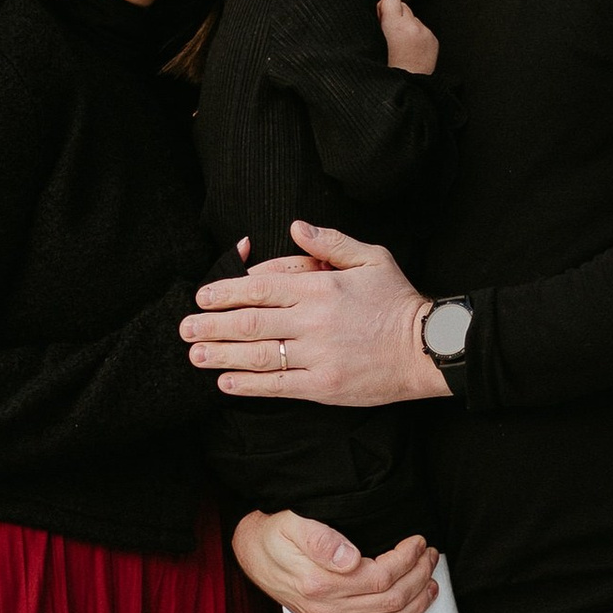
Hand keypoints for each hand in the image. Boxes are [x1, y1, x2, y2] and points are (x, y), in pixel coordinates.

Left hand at [185, 225, 446, 404]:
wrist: (427, 348)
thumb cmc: (399, 301)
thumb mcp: (371, 258)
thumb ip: (330, 242)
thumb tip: (294, 226)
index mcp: (319, 286)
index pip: (259, 287)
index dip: (225, 292)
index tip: (202, 297)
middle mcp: (312, 320)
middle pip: (249, 321)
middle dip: (211, 324)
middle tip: (184, 328)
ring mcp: (316, 355)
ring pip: (256, 354)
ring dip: (220, 355)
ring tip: (195, 355)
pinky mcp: (323, 385)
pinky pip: (277, 385)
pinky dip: (248, 384)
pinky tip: (226, 383)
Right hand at [231, 507, 438, 612]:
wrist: (252, 555)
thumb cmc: (274, 536)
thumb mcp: (292, 524)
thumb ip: (320, 539)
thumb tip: (350, 557)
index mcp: (320, 583)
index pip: (380, 576)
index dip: (406, 559)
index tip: (418, 542)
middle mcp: (326, 610)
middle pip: (390, 601)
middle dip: (419, 577)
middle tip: (430, 556)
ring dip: (417, 606)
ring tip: (431, 583)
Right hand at [377, 0, 437, 74]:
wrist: (407, 89)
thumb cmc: (385, 72)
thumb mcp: (371, 44)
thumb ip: (375, 22)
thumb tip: (378, 7)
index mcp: (397, 27)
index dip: (384, 9)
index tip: (380, 22)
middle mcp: (414, 28)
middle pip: (403, 6)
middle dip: (395, 17)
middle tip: (389, 36)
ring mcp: (426, 34)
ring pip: (412, 18)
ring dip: (405, 27)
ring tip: (399, 47)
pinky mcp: (433, 40)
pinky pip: (422, 29)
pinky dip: (415, 36)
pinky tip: (410, 51)